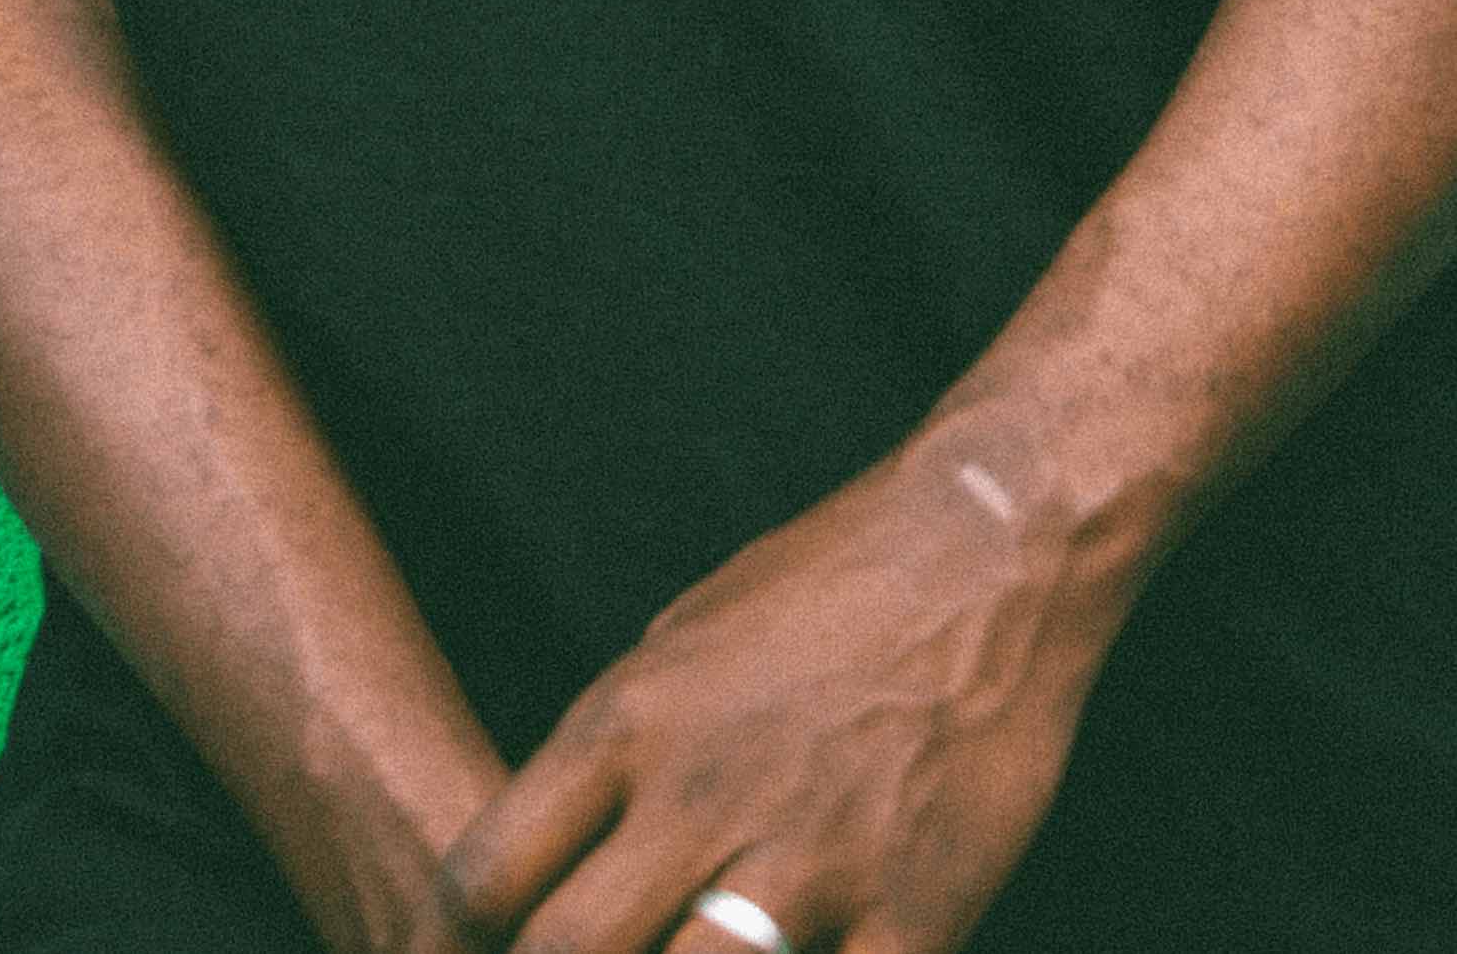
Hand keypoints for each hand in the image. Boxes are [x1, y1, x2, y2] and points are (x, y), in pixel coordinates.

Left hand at [434, 437, 1145, 953]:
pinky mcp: (917, 913)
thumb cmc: (829, 580)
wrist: (989, 544)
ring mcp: (811, 862)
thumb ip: (622, 750)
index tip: (493, 948)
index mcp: (630, 722)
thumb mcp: (684, 636)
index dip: (467, 934)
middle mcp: (703, 796)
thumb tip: (565, 853)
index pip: (486, 872)